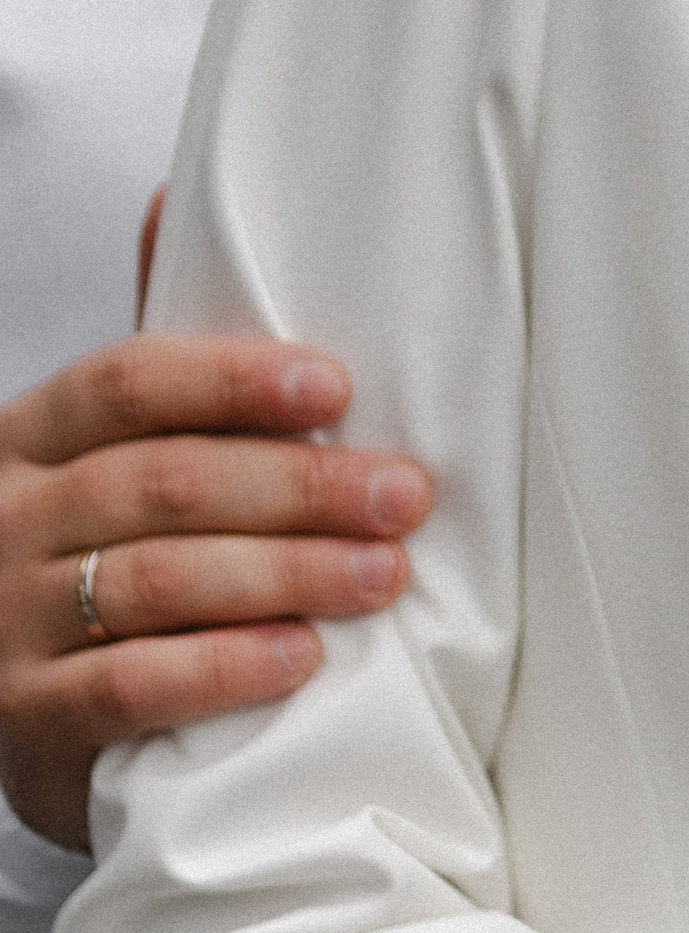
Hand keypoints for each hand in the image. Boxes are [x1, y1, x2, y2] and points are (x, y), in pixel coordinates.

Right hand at [0, 337, 432, 847]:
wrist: (32, 718)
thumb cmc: (101, 566)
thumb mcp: (109, 465)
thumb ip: (157, 375)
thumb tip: (166, 210)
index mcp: (31, 440)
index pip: (127, 384)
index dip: (234, 380)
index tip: (337, 390)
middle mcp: (8, 521)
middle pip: (164, 482)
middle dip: (300, 486)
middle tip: (404, 498)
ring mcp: (8, 622)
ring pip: (157, 580)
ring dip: (287, 572)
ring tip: (382, 575)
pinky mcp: (28, 722)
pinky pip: (131, 685)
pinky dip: (224, 668)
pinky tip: (300, 657)